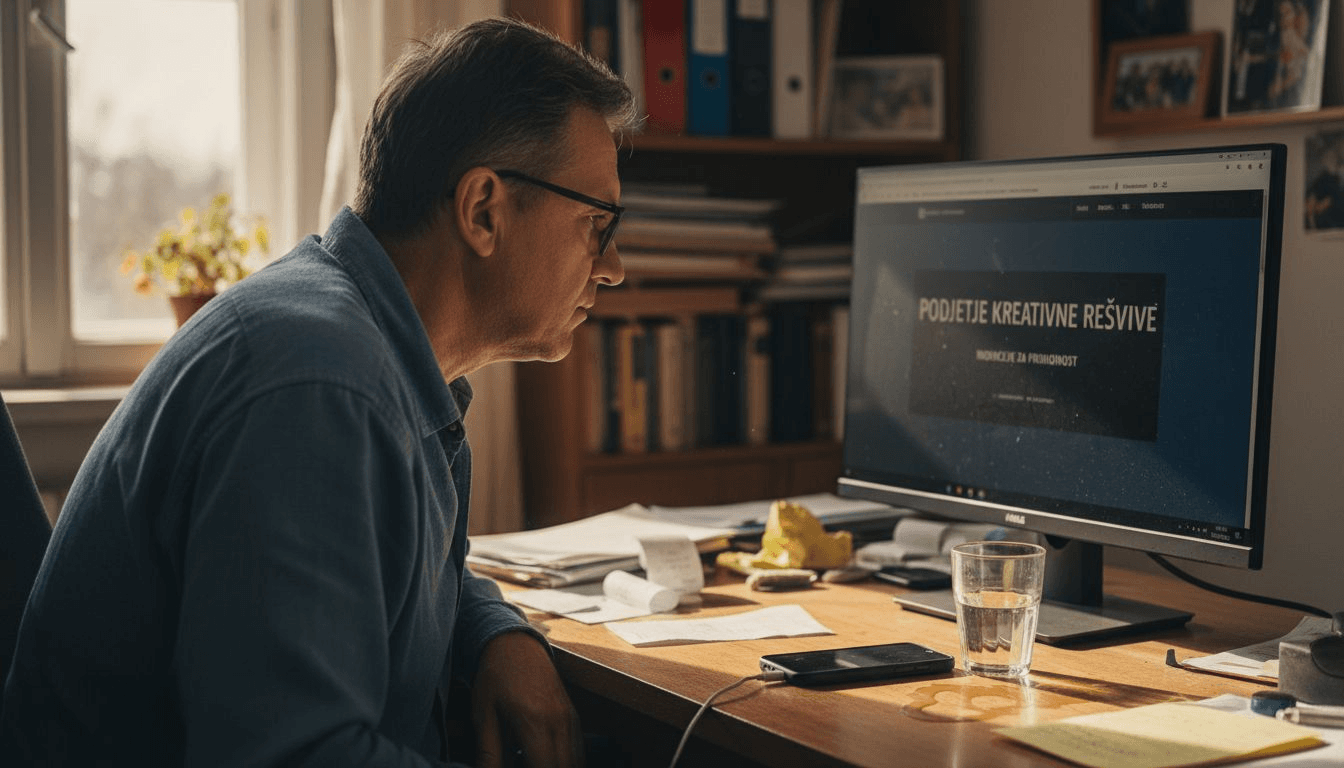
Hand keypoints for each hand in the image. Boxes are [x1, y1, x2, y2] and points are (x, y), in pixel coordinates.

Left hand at [472, 631, 583, 767]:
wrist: (514, 642)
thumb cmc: (495, 676)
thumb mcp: (483, 714)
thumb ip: (488, 752)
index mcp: (534, 721)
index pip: (545, 767)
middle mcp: (558, 721)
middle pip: (564, 767)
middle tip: (525, 764)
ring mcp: (569, 717)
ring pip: (575, 761)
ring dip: (558, 767)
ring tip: (533, 761)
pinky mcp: (573, 714)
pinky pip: (578, 748)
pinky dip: (566, 761)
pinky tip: (545, 760)